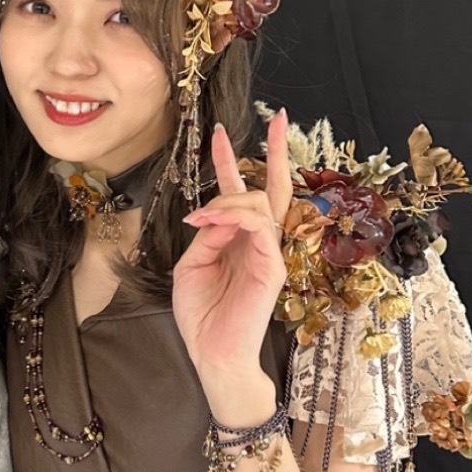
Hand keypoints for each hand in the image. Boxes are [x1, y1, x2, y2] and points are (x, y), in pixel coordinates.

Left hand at [172, 109, 291, 381]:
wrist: (213, 352)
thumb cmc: (202, 315)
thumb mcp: (191, 267)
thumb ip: (205, 236)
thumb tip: (216, 213)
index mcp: (237, 240)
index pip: (240, 194)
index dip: (229, 163)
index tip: (220, 133)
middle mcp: (258, 242)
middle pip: (273, 188)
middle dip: (276, 152)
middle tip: (280, 118)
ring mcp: (269, 253)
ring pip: (260, 203)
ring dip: (227, 198)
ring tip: (201, 214)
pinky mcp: (273, 266)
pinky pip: (259, 227)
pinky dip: (234, 216)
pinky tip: (211, 220)